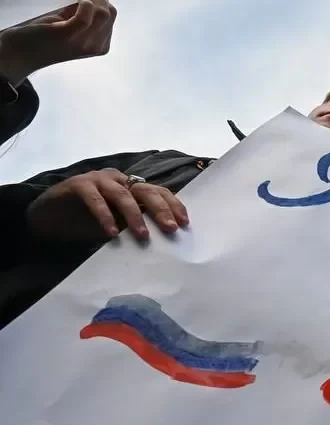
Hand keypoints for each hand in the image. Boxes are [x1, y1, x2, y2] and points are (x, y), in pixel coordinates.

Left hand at [0, 0, 115, 83]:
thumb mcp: (70, 25)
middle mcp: (95, 46)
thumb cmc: (43, 38)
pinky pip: (87, 15)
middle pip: (110, 12)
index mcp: (100, 45)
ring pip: (104, 12)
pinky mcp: (67, 34)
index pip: (111, 15)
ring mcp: (83, 42)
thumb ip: (82, 14)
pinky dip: (84, 2)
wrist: (22, 53)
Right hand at [26, 168, 187, 242]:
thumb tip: (163, 244)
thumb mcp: (117, 226)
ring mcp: (98, 180)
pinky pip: (95, 199)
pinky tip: (110, 232)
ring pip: (122, 194)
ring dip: (134, 215)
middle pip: (146, 191)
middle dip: (161, 210)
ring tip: (142, 235)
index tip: (185, 223)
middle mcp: (118, 180)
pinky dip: (104, 215)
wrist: (49, 217)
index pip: (158, 192)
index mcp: (131, 187)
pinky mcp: (78, 184)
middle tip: (170, 228)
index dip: (173, 205)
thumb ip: (135, 227)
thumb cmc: (87, 222)